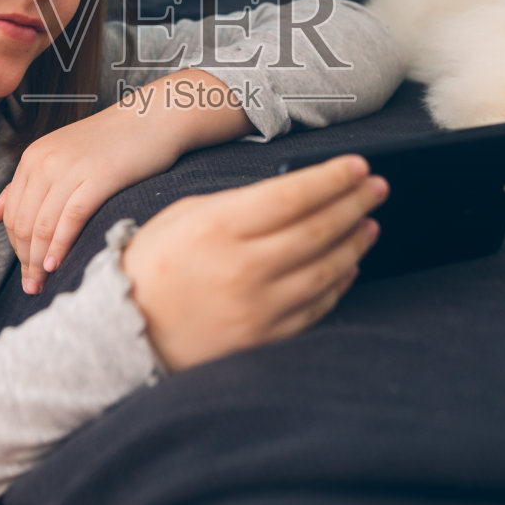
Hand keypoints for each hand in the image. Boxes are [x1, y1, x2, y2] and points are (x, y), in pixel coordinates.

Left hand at [0, 101, 186, 294]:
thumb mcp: (60, 160)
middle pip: (23, 222)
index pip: (11, 212)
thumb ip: (23, 188)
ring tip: (41, 283)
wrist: (154, 118)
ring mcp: (70, 168)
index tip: (26, 270)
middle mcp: (45, 161)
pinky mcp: (98, 177)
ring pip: (43, 224)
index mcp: (33, 157)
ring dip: (38, 260)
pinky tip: (57, 264)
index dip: (15, 247)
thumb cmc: (111, 143)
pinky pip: (70, 218)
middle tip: (32, 286)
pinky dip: (60, 245)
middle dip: (24, 259)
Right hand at [121, 155, 385, 370]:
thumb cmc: (155, 263)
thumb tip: (300, 192)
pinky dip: (338, 282)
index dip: (333, 178)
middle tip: (377, 187)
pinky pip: (316, 307)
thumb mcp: (187, 214)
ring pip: (326, 269)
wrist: (128, 330)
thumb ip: (241, 203)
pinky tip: (348, 263)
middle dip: (354, 203)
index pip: (293, 196)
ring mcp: (256, 308)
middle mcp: (241, 268)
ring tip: (368, 222)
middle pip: (318, 230)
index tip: (358, 166)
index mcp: (218, 228)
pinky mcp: (263, 339)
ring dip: (354, 242)